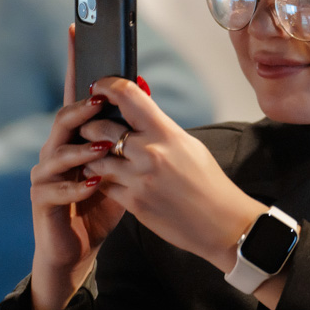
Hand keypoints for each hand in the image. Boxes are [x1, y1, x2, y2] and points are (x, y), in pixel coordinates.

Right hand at [28, 26, 127, 309]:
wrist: (76, 250)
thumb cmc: (97, 207)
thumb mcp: (120, 169)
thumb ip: (127, 137)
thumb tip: (146, 97)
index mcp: (74, 139)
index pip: (75, 95)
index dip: (75, 64)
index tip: (77, 32)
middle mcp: (55, 151)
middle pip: (62, 118)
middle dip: (79, 108)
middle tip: (98, 102)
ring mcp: (45, 176)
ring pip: (56, 152)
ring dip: (81, 148)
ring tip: (102, 147)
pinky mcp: (42, 203)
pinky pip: (54, 189)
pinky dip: (75, 186)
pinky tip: (92, 185)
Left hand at [79, 77, 266, 273]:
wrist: (221, 223)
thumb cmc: (209, 183)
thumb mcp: (189, 146)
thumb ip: (160, 129)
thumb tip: (139, 112)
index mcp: (166, 133)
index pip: (128, 96)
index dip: (108, 85)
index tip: (98, 86)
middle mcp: (149, 153)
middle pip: (101, 127)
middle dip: (90, 126)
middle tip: (88, 127)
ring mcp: (138, 179)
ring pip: (95, 159)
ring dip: (90, 155)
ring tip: (94, 155)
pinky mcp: (133, 202)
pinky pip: (102, 184)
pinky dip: (99, 179)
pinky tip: (103, 177)